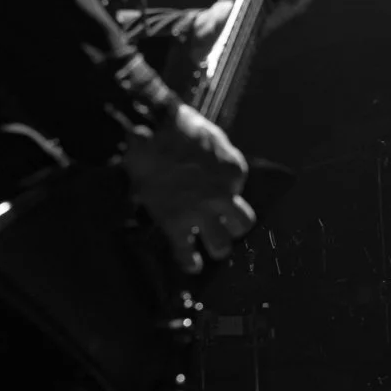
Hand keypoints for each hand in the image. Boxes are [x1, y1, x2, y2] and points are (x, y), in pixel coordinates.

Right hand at [121, 102, 255, 274]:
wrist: (148, 130)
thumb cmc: (177, 125)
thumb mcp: (210, 136)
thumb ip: (218, 154)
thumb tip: (214, 163)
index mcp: (234, 171)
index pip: (239, 191)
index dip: (227, 193)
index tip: (215, 193)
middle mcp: (223, 195)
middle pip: (243, 225)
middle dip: (233, 227)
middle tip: (222, 225)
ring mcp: (200, 212)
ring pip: (221, 246)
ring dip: (216, 247)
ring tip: (208, 244)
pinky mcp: (176, 223)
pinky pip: (187, 254)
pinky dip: (190, 262)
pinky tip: (192, 265)